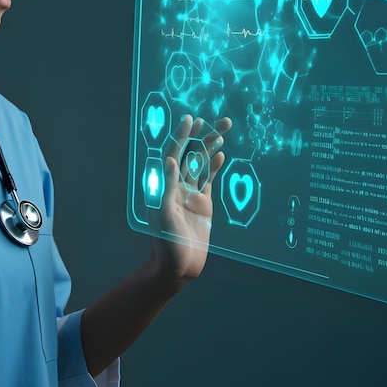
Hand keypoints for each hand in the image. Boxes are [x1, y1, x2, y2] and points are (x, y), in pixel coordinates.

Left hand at [151, 114, 231, 285]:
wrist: (177, 268)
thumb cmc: (166, 243)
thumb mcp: (164, 214)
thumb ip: (167, 186)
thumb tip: (170, 159)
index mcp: (164, 184)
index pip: (174, 153)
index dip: (182, 135)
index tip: (191, 119)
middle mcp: (176, 185)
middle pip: (190, 154)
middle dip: (202, 136)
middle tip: (219, 120)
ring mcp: (190, 194)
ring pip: (202, 164)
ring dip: (211, 147)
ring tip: (222, 130)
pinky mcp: (202, 204)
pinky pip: (208, 180)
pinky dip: (214, 167)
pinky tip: (221, 154)